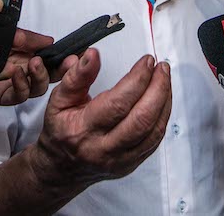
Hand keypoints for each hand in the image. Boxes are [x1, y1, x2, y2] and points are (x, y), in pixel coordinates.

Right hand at [29, 50, 172, 187]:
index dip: (137, 79)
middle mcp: (103, 149)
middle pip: (141, 119)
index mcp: (82, 130)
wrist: (62, 167)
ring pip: (153, 130)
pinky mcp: (132, 164)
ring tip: (164, 78)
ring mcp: (120, 160)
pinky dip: (163, 115)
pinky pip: (155, 140)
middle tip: (161, 67)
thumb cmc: (61, 130)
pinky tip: (162, 98)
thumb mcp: (59, 99)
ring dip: (164, 100)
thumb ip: (76, 76)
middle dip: (158, 88)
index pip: (117, 104)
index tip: (146, 61)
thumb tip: (92, 55)